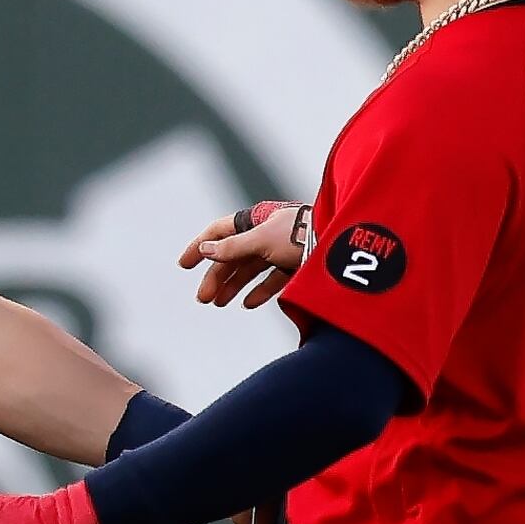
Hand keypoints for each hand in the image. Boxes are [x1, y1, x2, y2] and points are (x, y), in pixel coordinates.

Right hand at [179, 201, 308, 308]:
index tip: (184, 265)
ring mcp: (281, 250)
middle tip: (203, 298)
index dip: (200, 247)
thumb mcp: (261, 241)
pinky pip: (272, 279)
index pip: (219, 232)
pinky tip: (247, 303)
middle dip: (216, 276)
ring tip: (219, 303)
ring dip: (232, 286)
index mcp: (255, 220)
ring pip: (250, 269)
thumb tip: (205, 250)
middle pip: (233, 256)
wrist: (340, 243)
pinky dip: (259, 291)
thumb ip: (232, 248)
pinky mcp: (296, 265)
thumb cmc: (301, 234)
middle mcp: (266, 234)